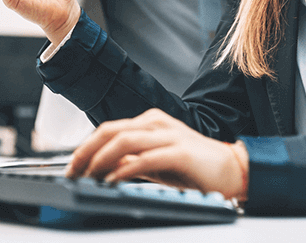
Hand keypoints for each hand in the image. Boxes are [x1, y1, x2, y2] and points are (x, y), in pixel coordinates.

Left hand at [66, 109, 248, 201]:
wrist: (233, 170)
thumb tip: (104, 168)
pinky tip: (113, 182)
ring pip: (123, 140)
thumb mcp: (155, 163)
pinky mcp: (179, 152)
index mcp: (149, 122)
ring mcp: (168, 135)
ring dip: (101, 159)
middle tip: (72, 172)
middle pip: (110, 131)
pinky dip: (125, 170)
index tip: (72, 167)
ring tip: (89, 177)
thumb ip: (132, 162)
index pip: (108, 129)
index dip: (86, 147)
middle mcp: (155, 123)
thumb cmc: (194, 168)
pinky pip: (145, 158)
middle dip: (86, 151)